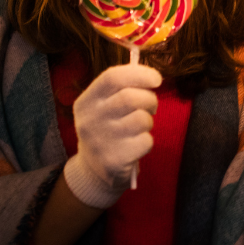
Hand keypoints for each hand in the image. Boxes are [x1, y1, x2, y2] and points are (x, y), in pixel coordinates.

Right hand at [64, 63, 160, 208]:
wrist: (94, 170)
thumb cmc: (108, 128)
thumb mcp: (104, 106)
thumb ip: (123, 88)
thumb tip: (152, 77)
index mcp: (86, 102)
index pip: (112, 77)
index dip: (139, 74)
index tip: (157, 79)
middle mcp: (89, 120)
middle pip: (130, 97)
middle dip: (150, 99)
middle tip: (151, 106)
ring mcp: (100, 141)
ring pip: (141, 119)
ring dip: (148, 121)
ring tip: (140, 127)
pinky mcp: (114, 160)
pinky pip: (146, 141)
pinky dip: (147, 141)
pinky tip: (136, 145)